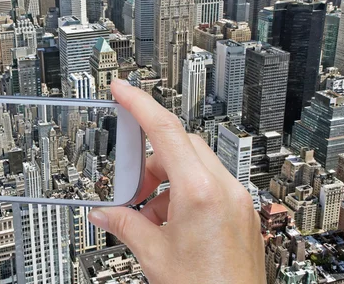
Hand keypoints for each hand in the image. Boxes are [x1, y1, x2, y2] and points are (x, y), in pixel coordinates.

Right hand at [88, 80, 264, 282]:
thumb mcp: (153, 255)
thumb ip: (124, 225)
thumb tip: (104, 212)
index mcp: (200, 193)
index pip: (164, 130)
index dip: (139, 104)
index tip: (122, 89)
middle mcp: (224, 189)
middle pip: (180, 144)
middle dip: (149, 157)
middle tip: (130, 181)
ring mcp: (236, 199)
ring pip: (194, 163)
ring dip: (165, 178)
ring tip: (147, 211)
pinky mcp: (240, 211)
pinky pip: (208, 184)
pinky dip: (182, 192)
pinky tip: (168, 220)